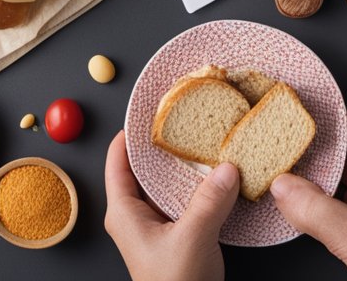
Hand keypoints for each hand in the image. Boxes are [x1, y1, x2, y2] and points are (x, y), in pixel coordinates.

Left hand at [104, 131, 238, 280]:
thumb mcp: (192, 238)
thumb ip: (209, 200)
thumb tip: (227, 166)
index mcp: (124, 213)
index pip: (118, 162)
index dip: (130, 133)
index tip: (148, 108)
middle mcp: (137, 215)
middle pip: (146, 168)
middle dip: (166, 143)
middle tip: (186, 117)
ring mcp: (158, 223)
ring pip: (169, 182)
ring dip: (187, 164)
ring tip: (207, 138)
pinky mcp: (178, 231)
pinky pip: (187, 197)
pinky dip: (201, 183)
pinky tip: (220, 172)